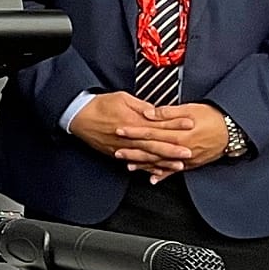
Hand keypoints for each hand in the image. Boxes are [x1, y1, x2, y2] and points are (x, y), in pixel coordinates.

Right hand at [70, 92, 193, 181]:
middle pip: (155, 144)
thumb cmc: (99, 105)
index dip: (175, 124)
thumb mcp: (122, 98)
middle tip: (190, 152)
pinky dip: (147, 168)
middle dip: (174, 149)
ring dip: (164, 162)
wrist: (79, 117)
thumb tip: (155, 111)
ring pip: (147, 156)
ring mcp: (123, 147)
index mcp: (132, 121)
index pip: (159, 124)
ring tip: (178, 165)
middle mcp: (129, 137)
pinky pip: (135, 163)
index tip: (189, 124)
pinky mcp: (117, 153)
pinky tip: (157, 171)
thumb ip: (141, 105)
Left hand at [115, 103, 229, 174]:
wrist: (234, 131)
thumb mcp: (190, 109)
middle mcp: (180, 148)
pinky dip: (164, 175)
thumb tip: (148, 113)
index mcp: (177, 133)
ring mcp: (186, 158)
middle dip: (133, 151)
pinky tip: (153, 179)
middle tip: (117, 151)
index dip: (133, 132)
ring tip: (129, 165)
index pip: (150, 133)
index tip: (120, 131)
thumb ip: (167, 113)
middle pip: (152, 150)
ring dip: (144, 165)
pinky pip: (175, 171)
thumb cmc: (213, 117)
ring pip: (161, 163)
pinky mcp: (192, 163)